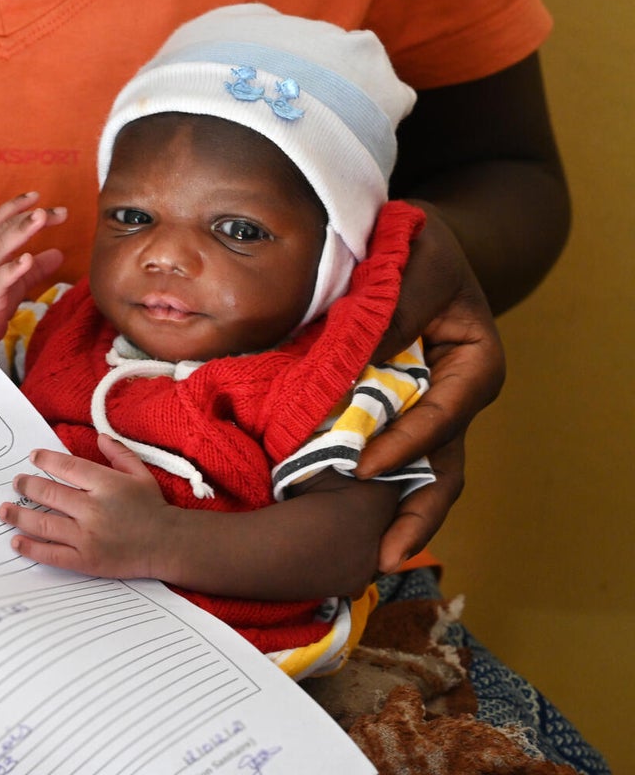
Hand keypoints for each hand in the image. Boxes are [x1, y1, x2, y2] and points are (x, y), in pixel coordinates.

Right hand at [0, 192, 64, 345]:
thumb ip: (38, 267)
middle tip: (50, 209)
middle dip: (27, 216)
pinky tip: (28, 259)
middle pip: (4, 228)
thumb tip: (60, 253)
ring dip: (22, 229)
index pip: (0, 220)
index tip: (37, 196)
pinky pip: (0, 277)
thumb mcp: (19, 281)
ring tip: (41, 218)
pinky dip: (14, 266)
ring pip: (1, 246)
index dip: (16, 206)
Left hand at [0, 435, 175, 578]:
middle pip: (49, 493)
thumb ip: (119, 454)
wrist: (169, 545)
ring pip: (44, 523)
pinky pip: (51, 554)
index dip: (46, 460)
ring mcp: (87, 536)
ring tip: (4, 510)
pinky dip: (31, 548)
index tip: (33, 457)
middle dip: (26, 486)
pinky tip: (16, 542)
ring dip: (19, 515)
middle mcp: (93, 508)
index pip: (67, 467)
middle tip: (16, 483)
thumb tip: (99, 437)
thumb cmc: (154, 509)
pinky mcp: (85, 560)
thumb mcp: (140, 474)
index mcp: (106, 484)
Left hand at [358, 201, 504, 572]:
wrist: (403, 243)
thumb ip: (394, 310)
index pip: (445, 415)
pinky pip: (380, 458)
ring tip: (363, 561)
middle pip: (442, 467)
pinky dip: (362, 490)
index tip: (363, 467)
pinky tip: (330, 519)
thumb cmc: (417, 247)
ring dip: (393, 518)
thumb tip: (359, 360)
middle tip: (382, 556)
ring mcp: (421, 415)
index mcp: (473, 366)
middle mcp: (452, 401)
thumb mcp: (416, 264)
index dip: (406, 444)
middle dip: (416, 517)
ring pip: (416, 477)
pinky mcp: (388, 418)